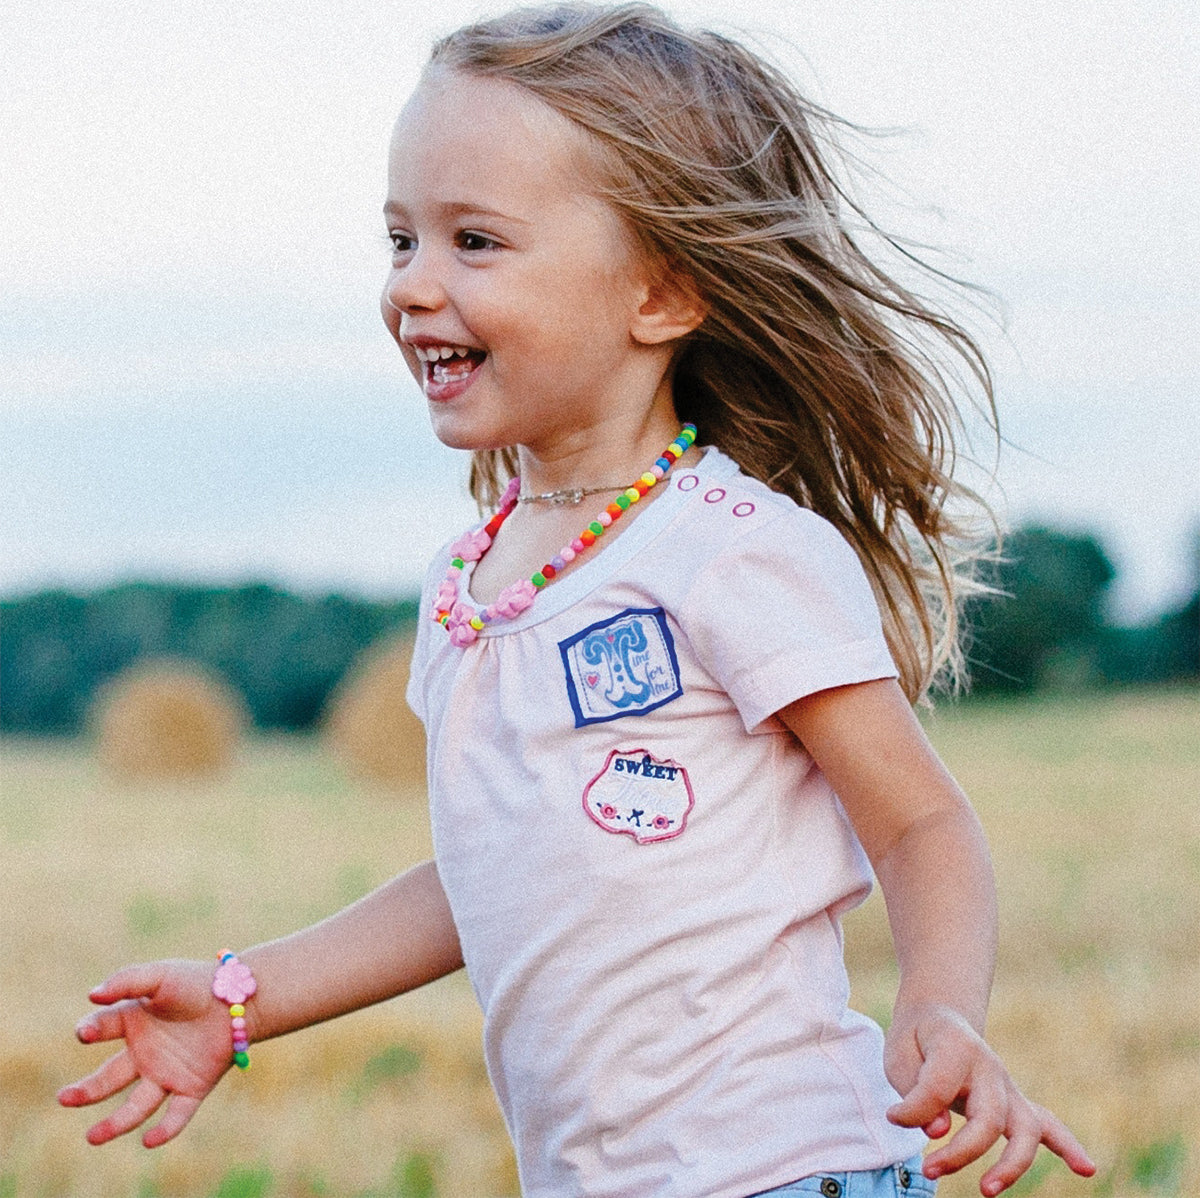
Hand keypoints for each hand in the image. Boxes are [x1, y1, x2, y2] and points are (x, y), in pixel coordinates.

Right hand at [57, 959, 233, 1147]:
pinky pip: (177, 1114)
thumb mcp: (161, 975)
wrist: (240, 997)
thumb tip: (92, 995)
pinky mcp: (193, 1087)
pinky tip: (150, 1139)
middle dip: (86, 1091)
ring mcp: (167, 1072)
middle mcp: (145, 1053)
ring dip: (115, 1124)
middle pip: (109, 1078)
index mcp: (133, 1023)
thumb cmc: (197, 982)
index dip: (91, 1030)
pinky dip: (166, 1129)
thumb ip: (127, 981)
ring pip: (137, 1105)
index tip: (84, 1032)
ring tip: (91, 1138)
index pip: (102, 1029)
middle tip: (64, 1098)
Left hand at [884, 1004, 1095, 1196]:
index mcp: (956, 1045)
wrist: (937, 1019)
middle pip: (988, 1117)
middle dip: (961, 1151)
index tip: (894, 1117)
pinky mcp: (1015, 1103)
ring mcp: (1007, 1086)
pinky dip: (1067, 1147)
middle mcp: (989, 1066)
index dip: (914, 1109)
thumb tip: (937, 1132)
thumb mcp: (898, 1056)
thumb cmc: (915, 1043)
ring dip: (1011, 1164)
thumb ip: (914, 1092)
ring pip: (1026, 1127)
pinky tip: (1086, 1169)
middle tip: (928, 1169)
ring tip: (987, 1190)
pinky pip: (1048, 1125)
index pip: (940, 1086)